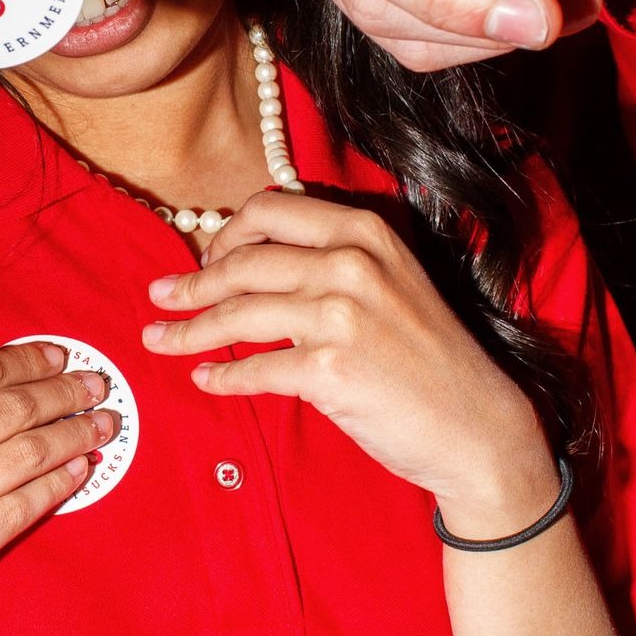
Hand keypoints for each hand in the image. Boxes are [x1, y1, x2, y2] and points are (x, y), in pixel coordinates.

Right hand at [0, 343, 118, 635]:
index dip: (30, 362)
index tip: (58, 358)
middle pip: (15, 411)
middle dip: (65, 394)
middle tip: (97, 387)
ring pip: (28, 458)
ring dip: (74, 437)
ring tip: (102, 426)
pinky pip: (18, 515)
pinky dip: (55, 488)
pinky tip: (78, 472)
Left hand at [137, 189, 555, 529]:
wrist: (476, 425)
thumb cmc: (428, 358)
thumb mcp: (392, 283)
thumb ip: (333, 261)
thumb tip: (250, 261)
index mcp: (365, 231)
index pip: (270, 210)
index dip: (225, 233)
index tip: (204, 257)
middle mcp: (352, 262)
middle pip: (244, 262)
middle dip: (191, 283)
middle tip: (159, 297)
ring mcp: (341, 314)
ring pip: (239, 314)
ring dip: (189, 330)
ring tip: (159, 340)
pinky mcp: (330, 368)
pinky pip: (255, 368)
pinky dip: (222, 375)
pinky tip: (205, 378)